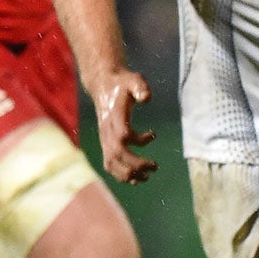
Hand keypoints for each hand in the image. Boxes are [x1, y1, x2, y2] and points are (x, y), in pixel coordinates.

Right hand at [91, 67, 155, 183]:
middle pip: (117, 154)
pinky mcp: (105, 143)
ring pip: (110, 163)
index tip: (153, 134)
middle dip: (136, 164)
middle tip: (155, 167)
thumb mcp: (134, 79)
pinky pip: (109, 164)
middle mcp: (106, 131)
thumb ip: (141, 87)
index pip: (123, 135)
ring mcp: (104, 139)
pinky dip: (121, 174)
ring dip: (128, 174)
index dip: (138, 140)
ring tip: (146, 177)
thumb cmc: (122, 84)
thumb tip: (147, 98)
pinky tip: (135, 178)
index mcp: (114, 116)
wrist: (103, 85)